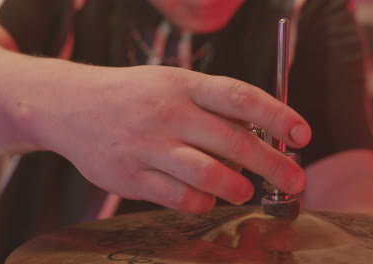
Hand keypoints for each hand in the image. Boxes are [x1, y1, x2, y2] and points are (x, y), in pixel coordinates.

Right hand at [26, 65, 310, 213]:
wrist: (71, 106)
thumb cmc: (132, 95)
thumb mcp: (170, 83)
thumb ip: (211, 107)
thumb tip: (259, 136)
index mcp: (182, 85)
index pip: (240, 97)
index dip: (278, 116)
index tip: (302, 134)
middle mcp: (166, 114)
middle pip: (233, 143)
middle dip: (273, 165)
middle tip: (296, 180)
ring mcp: (146, 147)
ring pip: (209, 175)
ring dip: (238, 187)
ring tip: (245, 190)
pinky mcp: (129, 177)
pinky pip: (179, 198)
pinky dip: (202, 202)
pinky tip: (207, 197)